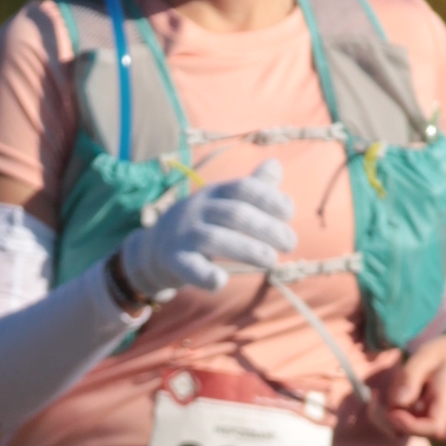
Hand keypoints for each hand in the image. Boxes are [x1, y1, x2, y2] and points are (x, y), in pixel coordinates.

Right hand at [118, 163, 293, 303]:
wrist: (155, 249)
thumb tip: (276, 164)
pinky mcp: (175, 261)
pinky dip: (205, 275)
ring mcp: (184, 235)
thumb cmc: (202, 223)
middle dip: (266, 228)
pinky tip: (222, 281)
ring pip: (215, 239)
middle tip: (291, 243)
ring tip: (272, 261)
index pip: (243, 189)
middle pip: (234, 214)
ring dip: (247, 249)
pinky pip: (190, 267)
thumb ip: (252, 187)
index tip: (289, 212)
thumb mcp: (223, 201)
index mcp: (214, 193)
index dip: (268, 198)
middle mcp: (198, 210)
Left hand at [355, 324, 445, 445]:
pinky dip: (404, 414)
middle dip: (391, 417)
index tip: (391, 410)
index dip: (407, 424)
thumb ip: (411, 377)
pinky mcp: (441, 425)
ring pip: (412, 430)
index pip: (428, 429)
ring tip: (396, 389)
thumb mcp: (428, 355)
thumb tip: (397, 404)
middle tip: (376, 394)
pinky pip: (417, 426)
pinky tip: (403, 395)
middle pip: (413, 433)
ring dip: (396, 414)